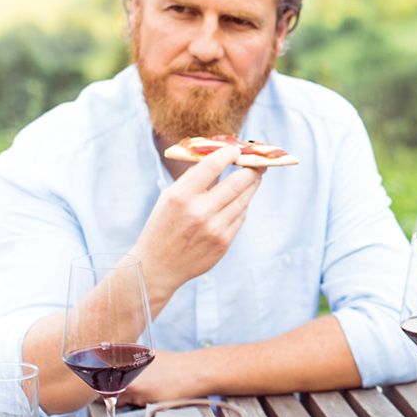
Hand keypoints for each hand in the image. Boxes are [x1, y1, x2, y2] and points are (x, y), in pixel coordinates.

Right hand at [135, 146, 261, 295]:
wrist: (158, 266)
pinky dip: (242, 204)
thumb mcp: (169, 197)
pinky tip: (241, 199)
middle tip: (258, 161)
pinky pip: (241, 216)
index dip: (229, 153)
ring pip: (244, 199)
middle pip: (239, 182)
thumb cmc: (163, 225)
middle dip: (252, 168)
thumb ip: (193, 177)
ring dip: (252, 185)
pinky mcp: (224, 243)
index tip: (236, 149)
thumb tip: (219, 156)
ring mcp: (214, 229)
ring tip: (255, 176)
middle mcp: (199, 212)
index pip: (213, 165)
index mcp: (181, 196)